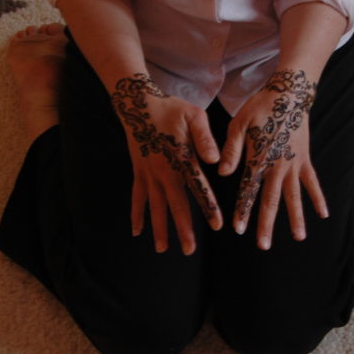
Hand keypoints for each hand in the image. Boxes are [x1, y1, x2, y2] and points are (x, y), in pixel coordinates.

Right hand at [111, 74, 221, 254]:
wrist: (138, 104)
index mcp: (181, 158)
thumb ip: (205, 138)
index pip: (197, 187)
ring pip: (155, 206)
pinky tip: (137, 232)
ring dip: (159, 228)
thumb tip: (216, 161)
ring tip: (163, 249)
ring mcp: (148, 174)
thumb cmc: (171, 109)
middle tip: (189, 250)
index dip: (208, 206)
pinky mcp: (138, 173)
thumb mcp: (193, 115)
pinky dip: (136, 214)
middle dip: (183, 228)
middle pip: (175, 204)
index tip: (217, 225)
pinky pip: (137, 197)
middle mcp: (164, 171)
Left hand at [218, 70, 327, 249]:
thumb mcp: (239, 124)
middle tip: (263, 246)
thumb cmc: (260, 107)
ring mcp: (294, 164)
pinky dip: (318, 198)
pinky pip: (313, 182)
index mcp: (259, 158)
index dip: (243, 211)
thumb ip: (231, 150)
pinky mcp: (305, 159)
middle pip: (271, 200)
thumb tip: (222, 172)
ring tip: (298, 237)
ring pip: (294, 196)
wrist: (289, 94)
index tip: (239, 229)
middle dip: (266, 224)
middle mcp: (278, 165)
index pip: (248, 190)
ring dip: (296, 218)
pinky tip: (323, 215)